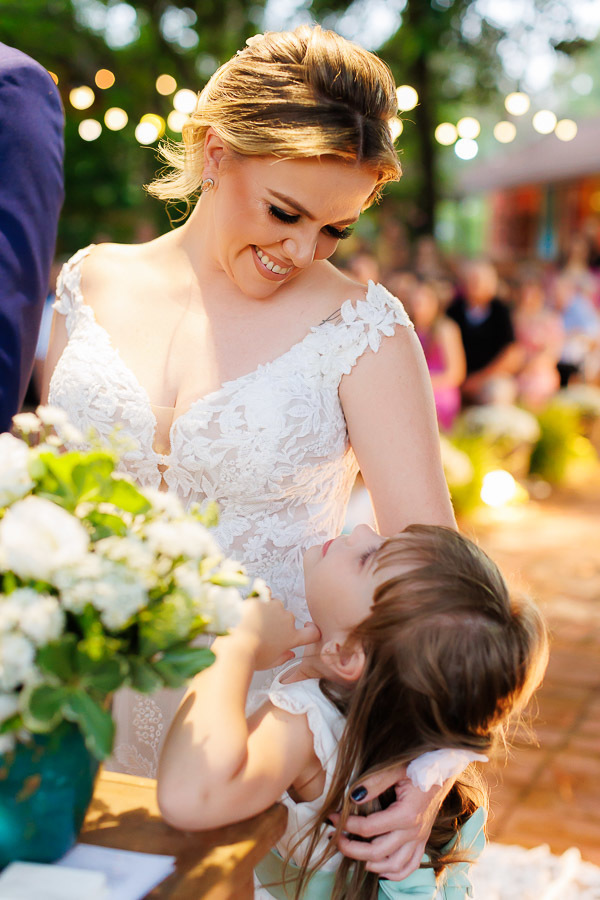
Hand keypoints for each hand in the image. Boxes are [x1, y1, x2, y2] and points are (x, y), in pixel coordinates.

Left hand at [234, 597, 320, 669]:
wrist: (235, 645)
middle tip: (263, 630)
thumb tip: (290, 654)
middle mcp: (287, 620)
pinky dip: (261, 596)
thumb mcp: (270, 663)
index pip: (312, 633)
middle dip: (278, 622)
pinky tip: (254, 603)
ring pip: (276, 605)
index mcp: (291, 637)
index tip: (308, 629)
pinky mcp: (261, 600)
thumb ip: (283, 657)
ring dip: (268, 610)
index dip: (311, 630)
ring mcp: (274, 608)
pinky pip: (264, 592)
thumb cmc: (251, 656)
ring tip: (253, 621)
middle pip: (288, 618)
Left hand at [330, 764, 450, 880]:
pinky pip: (410, 866)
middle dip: (351, 848)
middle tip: (335, 838)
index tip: (332, 816)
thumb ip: (374, 782)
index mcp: (406, 814)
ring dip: (370, 864)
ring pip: (393, 866)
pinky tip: (378, 867)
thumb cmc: (417, 766)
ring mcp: (419, 839)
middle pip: (377, 852)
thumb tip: (352, 796)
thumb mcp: (395, 769)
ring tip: (353, 853)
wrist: (441, 770)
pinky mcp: (422, 841)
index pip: (369, 828)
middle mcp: (414, 832)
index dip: (346, 824)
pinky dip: (393, 873)